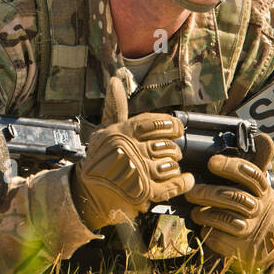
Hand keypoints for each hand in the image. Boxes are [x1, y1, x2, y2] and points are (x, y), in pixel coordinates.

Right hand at [71, 75, 193, 229]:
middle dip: (173, 149)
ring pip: (170, 165)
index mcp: (122, 133)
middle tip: (169, 151)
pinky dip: (183, 182)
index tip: (176, 128)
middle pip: (166, 145)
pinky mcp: (143, 192)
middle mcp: (130, 151)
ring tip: (169, 165)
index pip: (155, 123)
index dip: (171, 125)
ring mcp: (137, 172)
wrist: (88, 192)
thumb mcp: (104, 130)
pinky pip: (172, 185)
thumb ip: (114, 107)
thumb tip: (114, 81)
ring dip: (174, 165)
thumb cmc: (99, 158)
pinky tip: (186, 179)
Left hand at [184, 131, 273, 272]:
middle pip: (235, 197)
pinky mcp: (239, 248)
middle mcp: (259, 208)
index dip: (232, 167)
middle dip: (209, 193)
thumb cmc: (250, 207)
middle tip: (191, 190)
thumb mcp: (255, 186)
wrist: (260, 247)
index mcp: (263, 190)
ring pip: (226, 219)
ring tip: (195, 211)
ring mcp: (251, 229)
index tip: (212, 162)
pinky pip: (219, 238)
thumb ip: (256, 162)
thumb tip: (264, 136)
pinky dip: (207, 232)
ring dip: (205, 213)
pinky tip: (202, 228)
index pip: (252, 175)